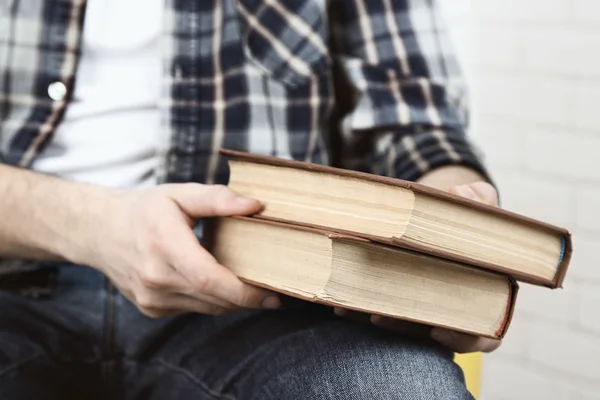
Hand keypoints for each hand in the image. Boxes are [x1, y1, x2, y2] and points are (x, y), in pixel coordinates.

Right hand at [74, 183, 279, 317]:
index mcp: (163, 246)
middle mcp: (155, 278)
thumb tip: (255, 205)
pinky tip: (224, 285)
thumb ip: (217, 198)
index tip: (273, 292)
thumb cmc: (143, 209)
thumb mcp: (179, 193)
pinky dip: (214, 300)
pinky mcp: (152, 308)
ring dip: (234, 301)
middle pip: (213, 298)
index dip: (244, 291)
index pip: (209, 278)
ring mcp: (152, 298)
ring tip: (259, 289)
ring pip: (207, 308)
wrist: (98, 232)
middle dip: (250, 299)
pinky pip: (194, 309)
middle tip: (279, 291)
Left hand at [334, 180, 501, 353]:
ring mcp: (419, 309)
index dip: (462, 338)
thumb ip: (479, 200)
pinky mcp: (391, 300)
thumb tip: (461, 194)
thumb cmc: (465, 217)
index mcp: (484, 297)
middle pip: (427, 331)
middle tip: (378, 315)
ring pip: (396, 322)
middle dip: (402, 326)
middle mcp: (449, 312)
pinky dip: (356, 303)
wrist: (437, 218)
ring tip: (345, 302)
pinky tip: (336, 295)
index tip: (437, 331)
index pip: (481, 334)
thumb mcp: (478, 203)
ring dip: (370, 313)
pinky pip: (374, 308)